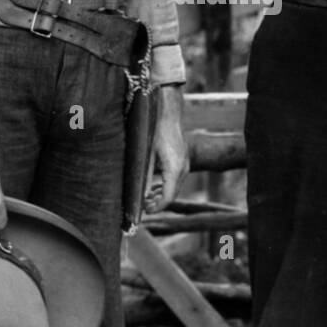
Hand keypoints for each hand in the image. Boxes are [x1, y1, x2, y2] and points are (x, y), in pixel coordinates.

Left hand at [145, 85, 188, 212]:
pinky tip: (154, 188)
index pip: (168, 197)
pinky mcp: (183, 161)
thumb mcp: (147, 156)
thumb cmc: (156, 132)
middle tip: (144, 207)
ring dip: (162, 195)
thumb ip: (145, 177)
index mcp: (174, 169)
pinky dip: (166, 186)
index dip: (158, 207)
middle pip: (172, 194)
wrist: (169, 115)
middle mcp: (183, 169)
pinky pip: (176, 179)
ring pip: (174, 187)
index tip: (147, 211)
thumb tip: (141, 195)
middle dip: (159, 203)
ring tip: (147, 200)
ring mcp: (185, 165)